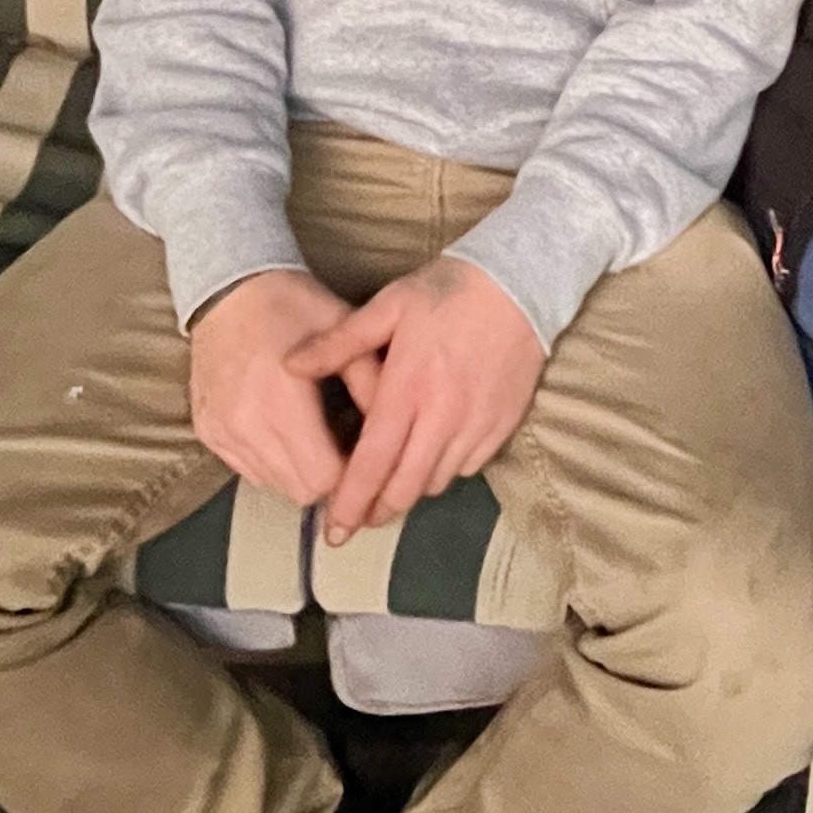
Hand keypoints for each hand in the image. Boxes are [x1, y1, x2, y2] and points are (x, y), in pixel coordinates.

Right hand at [188, 268, 353, 505]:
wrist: (228, 288)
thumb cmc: (293, 306)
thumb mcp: (345, 330)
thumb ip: (372, 382)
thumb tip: (397, 431)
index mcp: (282, 400)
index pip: (323, 478)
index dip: (351, 473)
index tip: (364, 452)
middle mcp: (246, 424)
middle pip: (300, 490)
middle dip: (328, 476)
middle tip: (344, 444)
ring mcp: (222, 431)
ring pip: (273, 484)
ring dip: (298, 470)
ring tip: (314, 434)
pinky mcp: (207, 432)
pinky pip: (248, 470)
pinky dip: (271, 461)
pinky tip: (283, 429)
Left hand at [285, 257, 547, 543]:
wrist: (522, 283)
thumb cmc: (449, 291)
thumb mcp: (388, 305)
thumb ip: (338, 342)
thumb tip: (290, 365)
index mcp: (407, 389)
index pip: (372, 464)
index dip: (350, 503)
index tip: (333, 530)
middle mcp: (442, 417)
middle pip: (404, 488)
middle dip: (376, 511)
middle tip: (356, 520)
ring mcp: (476, 426)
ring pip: (435, 483)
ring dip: (408, 491)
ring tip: (389, 489)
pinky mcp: (502, 426)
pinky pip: (467, 468)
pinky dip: (444, 471)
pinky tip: (430, 458)